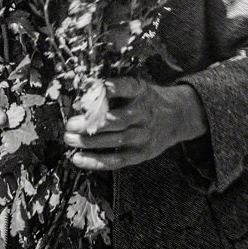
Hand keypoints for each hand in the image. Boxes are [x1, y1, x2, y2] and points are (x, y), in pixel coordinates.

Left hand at [64, 78, 207, 171]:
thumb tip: (82, 99)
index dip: (105, 91)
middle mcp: (143, 113)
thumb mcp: (137, 87)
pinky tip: (77, 159)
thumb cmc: (147, 99)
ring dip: (87, 142)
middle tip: (70, 124)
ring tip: (69, 139)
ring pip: (113, 141)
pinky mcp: (141, 153)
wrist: (178, 116)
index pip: (124, 88)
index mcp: (141, 91)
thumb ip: (115, 91)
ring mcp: (143, 135)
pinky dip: (95, 161)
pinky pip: (116, 161)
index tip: (86, 94)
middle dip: (89, 123)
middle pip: (114, 120)